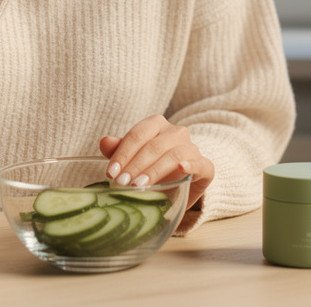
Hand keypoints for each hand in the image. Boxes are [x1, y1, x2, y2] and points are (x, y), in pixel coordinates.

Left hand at [99, 115, 213, 213]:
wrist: (179, 184)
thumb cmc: (151, 168)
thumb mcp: (132, 160)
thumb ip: (119, 150)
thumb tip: (104, 141)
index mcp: (157, 124)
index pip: (138, 133)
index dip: (123, 153)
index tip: (110, 172)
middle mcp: (176, 132)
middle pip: (154, 145)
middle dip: (135, 165)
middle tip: (121, 183)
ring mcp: (193, 148)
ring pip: (174, 154)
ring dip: (155, 170)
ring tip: (139, 185)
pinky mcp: (206, 167)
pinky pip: (201, 163)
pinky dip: (191, 165)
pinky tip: (182, 169)